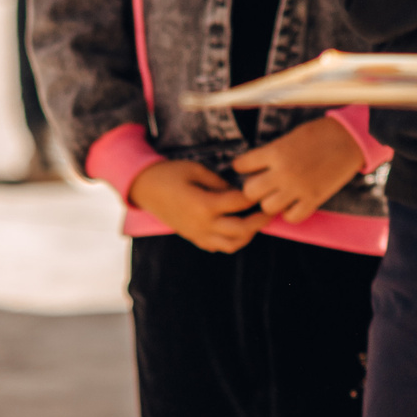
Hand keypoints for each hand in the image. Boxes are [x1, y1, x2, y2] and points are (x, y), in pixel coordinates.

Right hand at [129, 159, 259, 253]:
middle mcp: (203, 224)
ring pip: (232, 244)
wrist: (145, 189)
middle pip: (241, 229)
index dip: (255, 196)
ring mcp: (198, 234)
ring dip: (248, 235)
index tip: (265, 188)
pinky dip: (232, 241)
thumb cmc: (169, 174)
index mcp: (204, 204)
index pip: (239, 203)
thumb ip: (220, 183)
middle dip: (259, 220)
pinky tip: (238, 228)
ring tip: (256, 221)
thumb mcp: (196, 169)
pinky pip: (218, 247)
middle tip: (271, 209)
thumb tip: (238, 193)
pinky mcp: (194, 238)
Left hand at [231, 117, 365, 225]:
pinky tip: (293, 204)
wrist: (350, 138)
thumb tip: (254, 167)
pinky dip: (289, 213)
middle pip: (250, 191)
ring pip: (267, 207)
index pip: (242, 165)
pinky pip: (291, 217)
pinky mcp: (313, 199)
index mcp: (276, 151)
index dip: (242, 167)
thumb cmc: (319, 134)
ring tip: (277, 195)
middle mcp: (283, 172)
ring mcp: (298, 188)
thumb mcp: (290, 137)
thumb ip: (272, 153)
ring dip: (270, 202)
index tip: (247, 167)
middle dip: (253, 189)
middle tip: (262, 185)